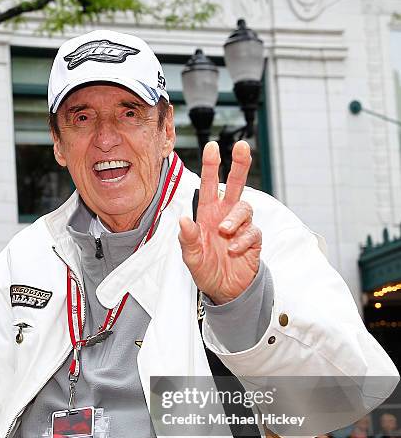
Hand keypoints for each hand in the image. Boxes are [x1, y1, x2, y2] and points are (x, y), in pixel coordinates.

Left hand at [178, 140, 260, 304]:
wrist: (225, 290)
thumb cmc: (206, 270)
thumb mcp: (191, 257)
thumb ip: (187, 240)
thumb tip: (184, 221)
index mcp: (207, 214)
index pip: (209, 186)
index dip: (211, 167)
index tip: (212, 147)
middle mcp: (225, 215)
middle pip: (237, 185)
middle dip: (239, 165)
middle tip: (241, 147)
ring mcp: (241, 226)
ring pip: (245, 207)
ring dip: (235, 218)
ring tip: (225, 232)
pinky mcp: (253, 239)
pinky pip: (252, 232)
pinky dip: (242, 240)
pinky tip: (233, 251)